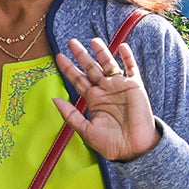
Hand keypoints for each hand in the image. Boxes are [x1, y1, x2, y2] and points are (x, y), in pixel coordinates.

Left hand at [53, 36, 159, 160]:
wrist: (134, 148)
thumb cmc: (111, 143)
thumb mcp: (86, 130)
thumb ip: (70, 115)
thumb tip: (54, 99)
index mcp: (93, 100)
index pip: (78, 80)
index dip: (68, 68)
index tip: (58, 56)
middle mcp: (105, 90)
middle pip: (90, 68)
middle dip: (81, 55)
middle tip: (71, 42)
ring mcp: (120, 86)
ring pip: (109, 64)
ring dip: (101, 52)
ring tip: (93, 40)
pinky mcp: (135, 86)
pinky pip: (131, 68)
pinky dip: (128, 57)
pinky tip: (122, 46)